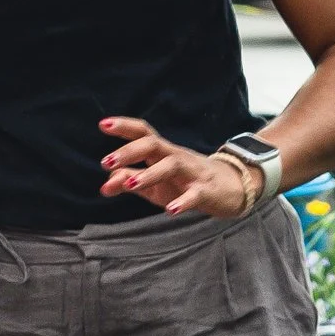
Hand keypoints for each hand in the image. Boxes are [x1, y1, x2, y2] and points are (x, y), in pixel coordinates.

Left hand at [98, 117, 257, 217]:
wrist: (231, 188)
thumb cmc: (185, 183)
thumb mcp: (154, 184)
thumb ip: (130, 181)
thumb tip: (103, 185)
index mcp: (162, 153)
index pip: (143, 134)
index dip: (124, 127)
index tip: (103, 125)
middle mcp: (176, 157)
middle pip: (153, 144)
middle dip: (129, 151)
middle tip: (105, 161)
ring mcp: (192, 173)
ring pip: (171, 166)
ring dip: (149, 174)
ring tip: (131, 185)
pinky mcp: (206, 191)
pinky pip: (194, 194)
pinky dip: (183, 201)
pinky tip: (170, 210)